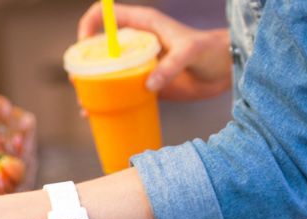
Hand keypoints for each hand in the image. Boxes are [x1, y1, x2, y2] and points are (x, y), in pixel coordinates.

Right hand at [77, 3, 231, 100]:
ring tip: (85, 105)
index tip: (84, 46)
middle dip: (84, 63)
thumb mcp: (191, 53)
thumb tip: (148, 85)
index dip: (89, 25)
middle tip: (79, 83)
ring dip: (92, 86)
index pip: (106, 15)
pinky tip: (97, 115)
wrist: (227, 71)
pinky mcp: (144, 83)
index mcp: (143, 24)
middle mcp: (137, 42)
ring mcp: (139, 64)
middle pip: (100, 47)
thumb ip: (170, 65)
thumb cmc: (212, 51)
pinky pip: (119, 90)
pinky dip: (106, 102)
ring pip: (106, 71)